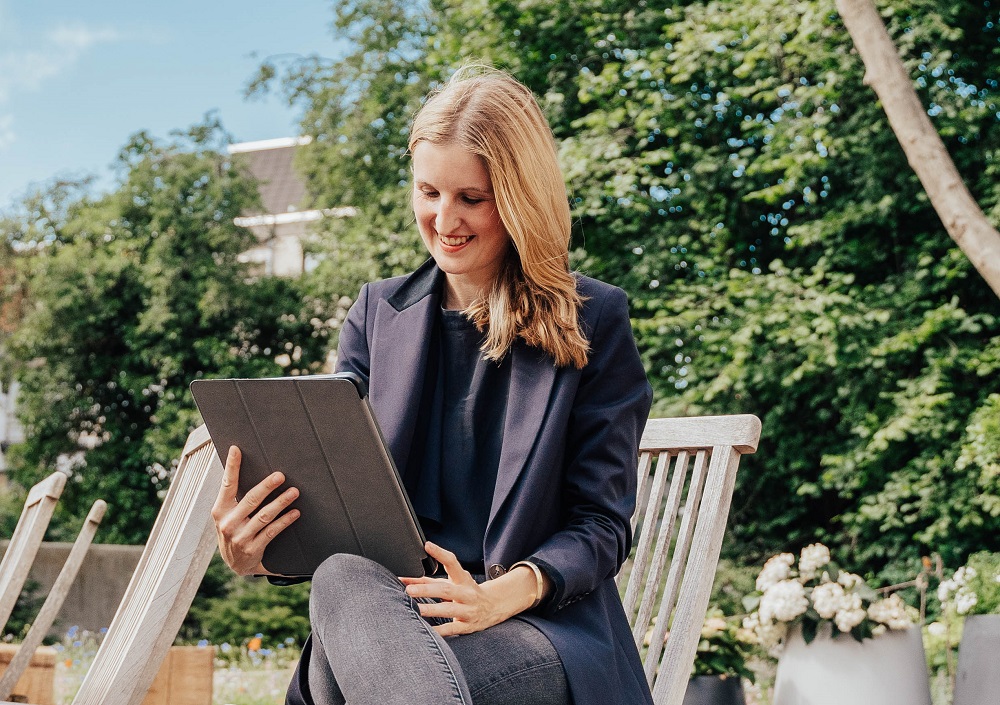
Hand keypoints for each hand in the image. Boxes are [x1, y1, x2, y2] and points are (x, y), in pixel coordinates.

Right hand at [211, 446, 299, 575]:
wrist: (235, 564)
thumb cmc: (235, 529)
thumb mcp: (228, 514)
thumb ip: (236, 496)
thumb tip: (250, 467)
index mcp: (220, 510)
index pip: (227, 484)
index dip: (232, 467)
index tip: (236, 449)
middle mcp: (228, 523)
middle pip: (250, 500)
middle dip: (266, 486)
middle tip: (280, 475)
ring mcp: (240, 537)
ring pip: (264, 516)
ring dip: (281, 503)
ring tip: (294, 492)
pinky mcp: (252, 548)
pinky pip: (272, 531)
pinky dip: (285, 521)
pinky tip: (295, 512)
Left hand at [399, 542, 538, 636]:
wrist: (494, 607)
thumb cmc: (467, 592)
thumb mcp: (452, 583)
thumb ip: (428, 581)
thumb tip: (404, 579)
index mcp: (463, 579)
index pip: (452, 563)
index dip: (440, 554)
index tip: (427, 546)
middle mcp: (467, 593)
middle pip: (447, 589)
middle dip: (427, 589)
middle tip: (409, 590)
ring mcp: (468, 610)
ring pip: (449, 609)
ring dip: (432, 609)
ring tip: (416, 609)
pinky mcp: (467, 626)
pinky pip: (452, 629)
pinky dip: (440, 631)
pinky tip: (428, 630)